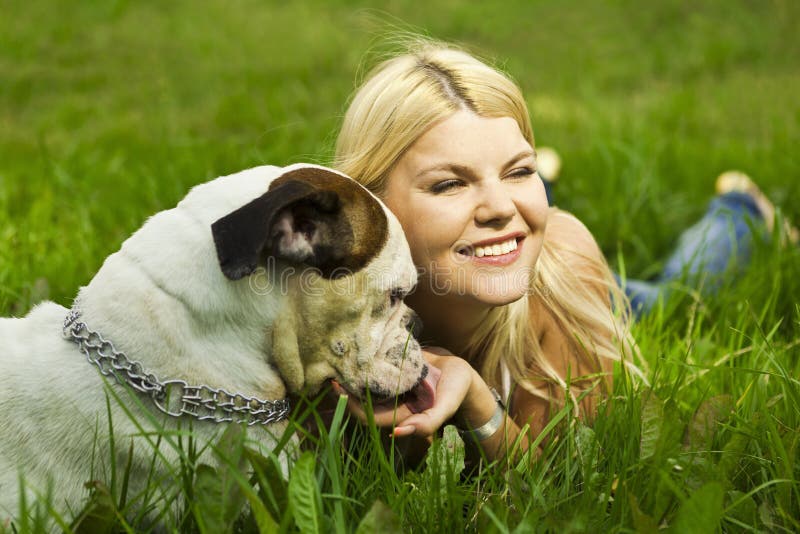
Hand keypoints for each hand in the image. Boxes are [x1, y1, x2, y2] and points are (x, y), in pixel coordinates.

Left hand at [336, 347, 495, 438]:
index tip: (337, 388)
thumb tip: (397, 433)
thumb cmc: (455, 391)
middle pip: (359, 401)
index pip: (368, 416)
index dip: (351, 405)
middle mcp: (391, 402)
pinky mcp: (392, 369)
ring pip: (362, 385)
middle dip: (343, 391)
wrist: (462, 372)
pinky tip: (350, 350)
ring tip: (333, 360)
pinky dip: (361, 362)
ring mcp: (390, 386)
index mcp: (399, 414)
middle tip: (328, 373)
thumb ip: (427, 423)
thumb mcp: (446, 406)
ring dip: (349, 376)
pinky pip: (372, 369)